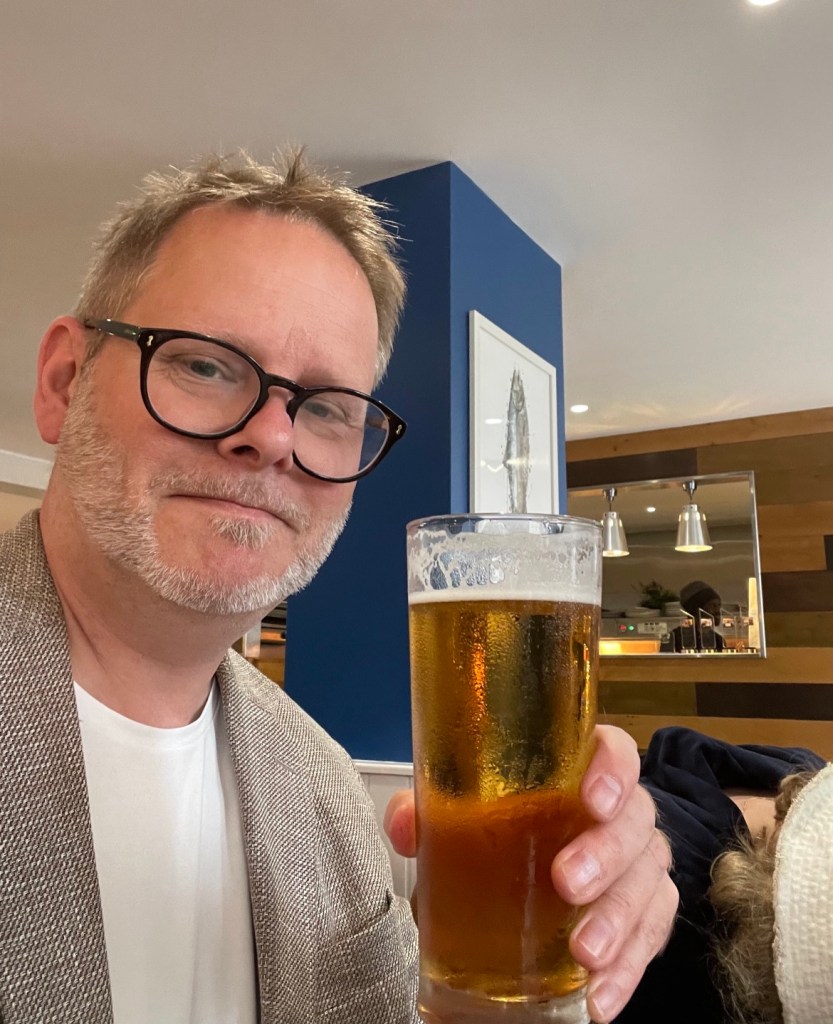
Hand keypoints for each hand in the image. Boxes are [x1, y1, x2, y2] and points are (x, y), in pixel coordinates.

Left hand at [383, 725, 677, 1023]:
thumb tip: (406, 825)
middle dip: (605, 853)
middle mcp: (620, 812)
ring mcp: (638, 863)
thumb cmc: (507, 828)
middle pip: (635, 820)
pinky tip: (598, 994)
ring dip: (619, 919)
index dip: (613, 770)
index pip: (614, 750)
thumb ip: (431, 811)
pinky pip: (651, 936)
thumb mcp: (466, 813)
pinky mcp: (645, 913)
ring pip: (648, 881)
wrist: (528, 872)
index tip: (592, 799)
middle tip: (566, 883)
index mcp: (581, 770)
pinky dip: (627, 970)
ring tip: (584, 953)